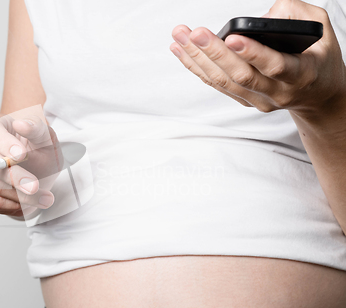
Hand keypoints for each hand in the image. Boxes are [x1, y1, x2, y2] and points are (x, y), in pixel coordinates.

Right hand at [0, 111, 62, 218]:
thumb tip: (21, 124)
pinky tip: (25, 203)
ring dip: (17, 196)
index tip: (22, 155)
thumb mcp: (45, 137)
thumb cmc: (39, 147)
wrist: (37, 167)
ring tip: (43, 199)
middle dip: (13, 177)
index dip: (6, 144)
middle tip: (34, 187)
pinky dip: (8, 205)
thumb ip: (36, 129)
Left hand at [169, 0, 345, 121]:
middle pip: (240, 75)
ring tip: (179, 37)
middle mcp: (278, 92)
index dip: (252, 52)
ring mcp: (259, 100)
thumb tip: (259, 18)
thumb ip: (295, 15)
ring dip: (197, 58)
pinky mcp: (244, 100)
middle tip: (194, 33)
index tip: (232, 37)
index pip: (274, 65)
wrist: (318, 95)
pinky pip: (217, 85)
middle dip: (214, 52)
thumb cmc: (318, 57)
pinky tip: (181, 51)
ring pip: (223, 81)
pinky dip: (197, 67)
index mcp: (301, 74)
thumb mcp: (320, 29)